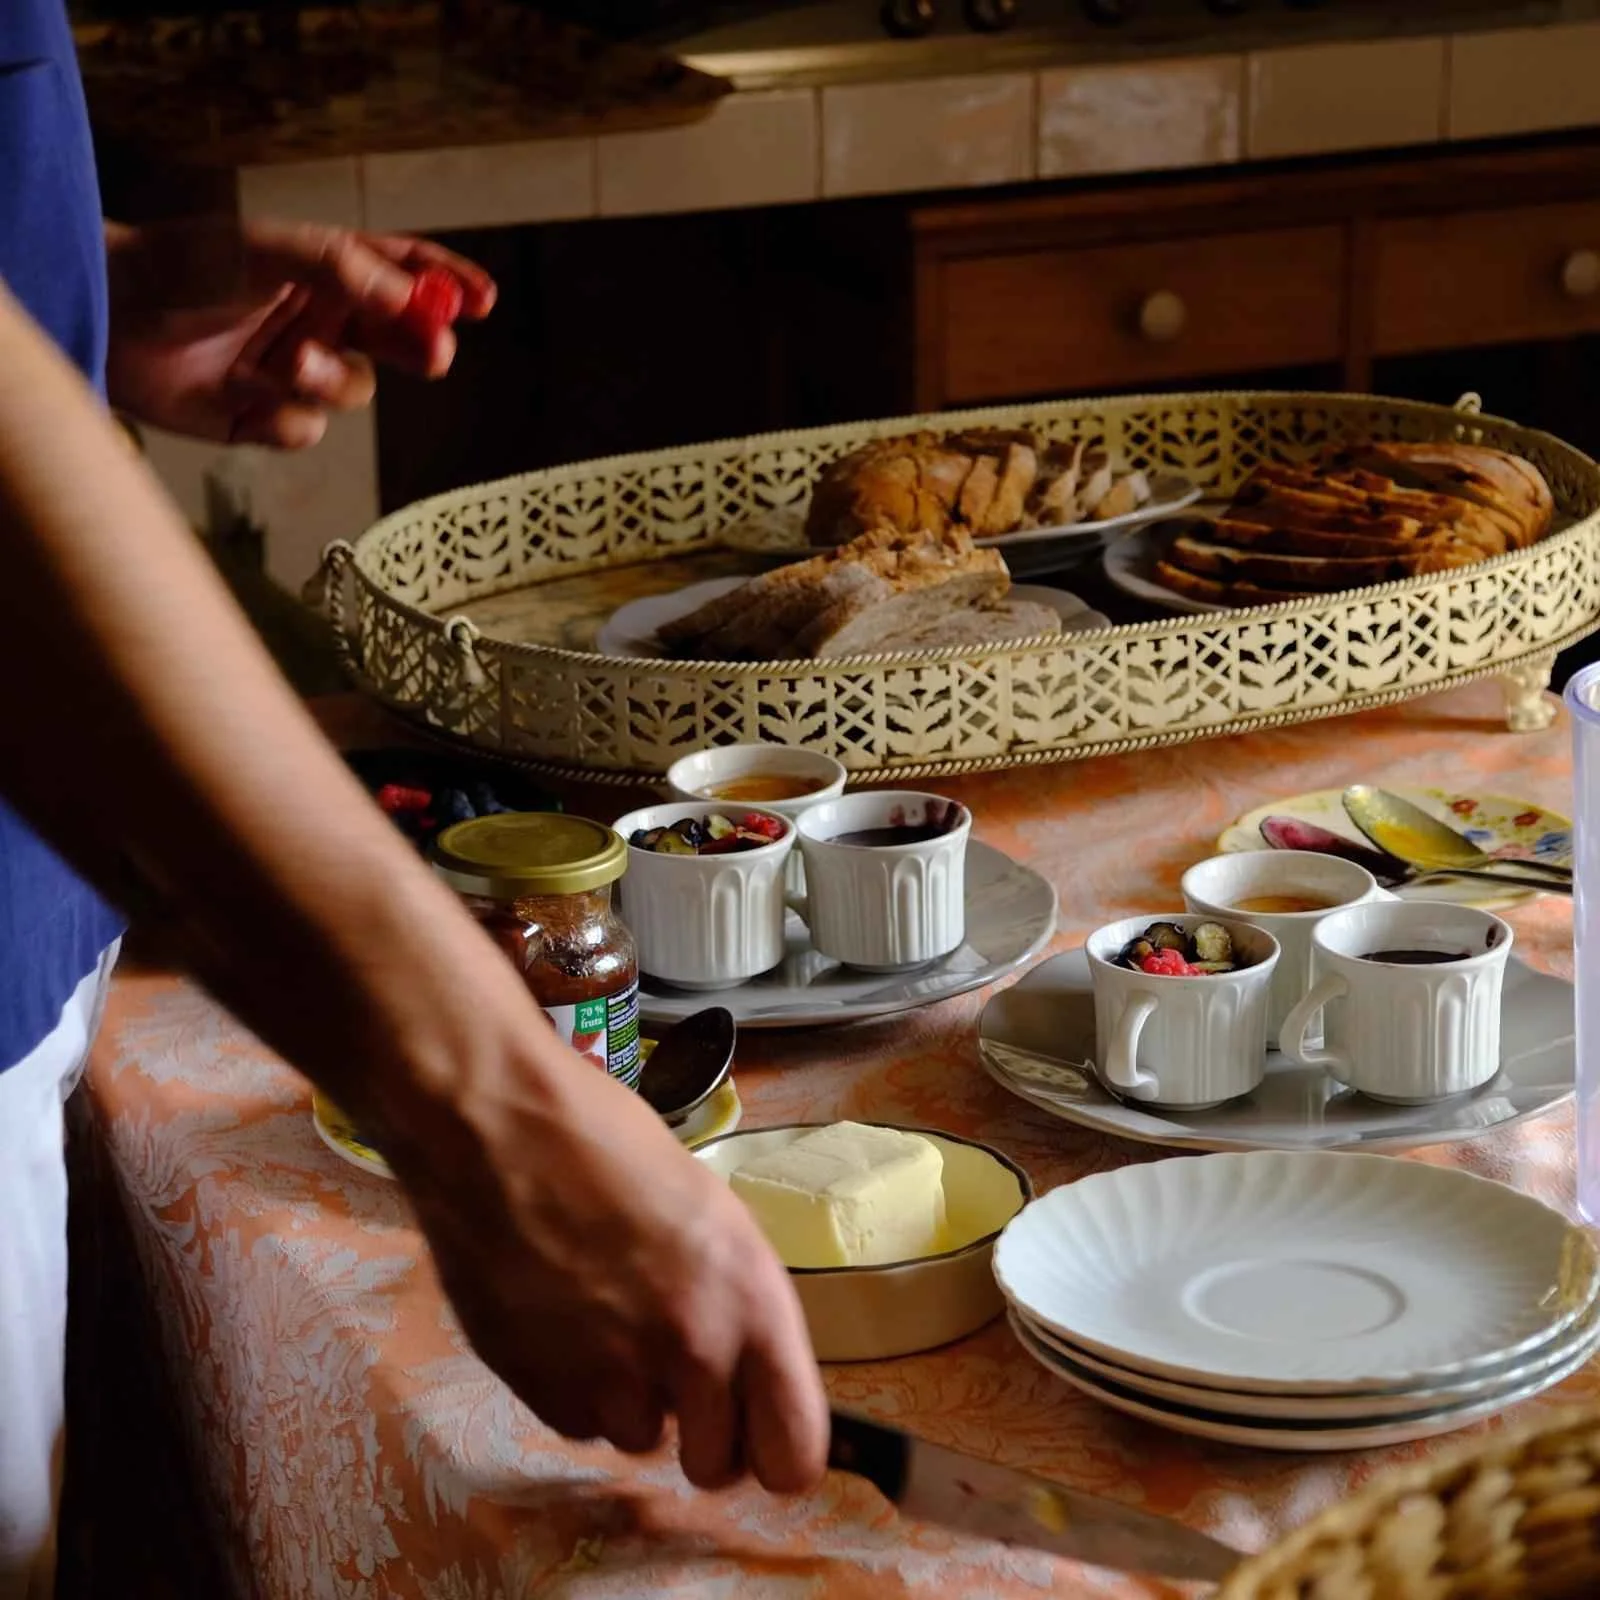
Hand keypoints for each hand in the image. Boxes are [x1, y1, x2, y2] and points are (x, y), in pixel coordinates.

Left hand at [103, 216, 496, 447]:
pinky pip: (306, 431)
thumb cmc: (183, 268)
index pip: (402, 274)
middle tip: (435, 355)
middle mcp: (315, 320)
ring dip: (329, 381)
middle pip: (397, 341)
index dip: (447, 287)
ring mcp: (293, 373)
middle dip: (421, 348)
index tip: (483, 302)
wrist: (111, 319)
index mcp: (322, 272)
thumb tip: (413, 301)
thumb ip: (345, 269)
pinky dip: (285, 418)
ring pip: (354, 392)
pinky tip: (247, 399)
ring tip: (286, 362)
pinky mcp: (265, 419)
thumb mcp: (268, 250)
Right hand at [378, 1025, 829, 1492]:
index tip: (762, 1435)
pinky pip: (578, 1424)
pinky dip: (573, 1389)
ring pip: (639, 1441)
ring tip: (604, 1317)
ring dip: (629, 1400)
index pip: (793, 1452)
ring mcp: (612, 1377)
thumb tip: (752, 1381)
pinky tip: (559, 1319)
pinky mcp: (541, 1389)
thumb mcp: (713, 1217)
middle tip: (675, 1371)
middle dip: (700, 1432)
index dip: (780, 1454)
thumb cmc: (611, 1147)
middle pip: (715, 1469)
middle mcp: (692, 1351)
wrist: (500, 1129)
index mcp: (751, 1299)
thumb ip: (738, 1309)